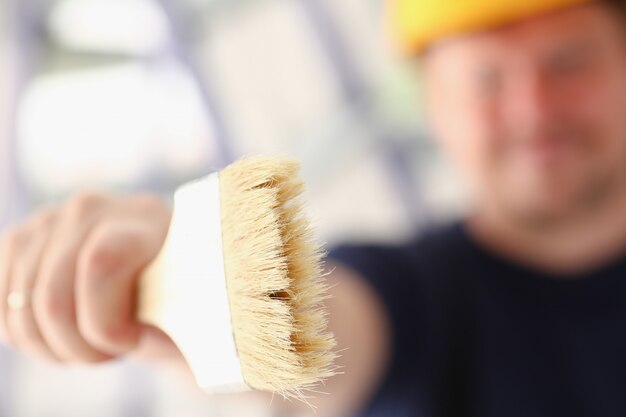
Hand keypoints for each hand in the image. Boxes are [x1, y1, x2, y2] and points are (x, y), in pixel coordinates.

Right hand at [0, 192, 178, 362]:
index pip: (100, 264)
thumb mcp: (189, 309)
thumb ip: (168, 319)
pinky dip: (28, 337)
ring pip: (23, 310)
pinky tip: (63, 335)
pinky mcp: (20, 241)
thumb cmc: (178, 298)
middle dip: (82, 347)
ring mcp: (49, 220)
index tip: (133, 342)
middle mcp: (91, 208)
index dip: (106, 323)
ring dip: (57, 347)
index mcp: (144, 217)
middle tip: (112, 351)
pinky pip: (3, 308)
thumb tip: (147, 334)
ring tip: (93, 343)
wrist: (156, 275)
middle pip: (53, 298)